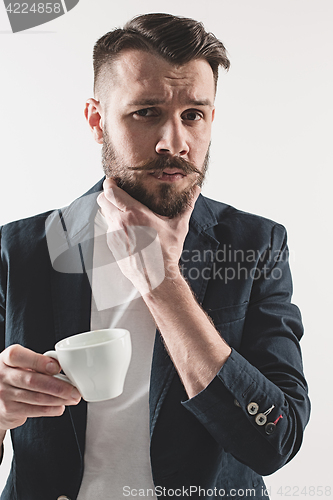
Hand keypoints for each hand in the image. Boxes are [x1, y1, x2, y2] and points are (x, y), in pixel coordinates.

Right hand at [0, 344, 80, 430]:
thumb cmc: (14, 374)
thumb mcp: (20, 363)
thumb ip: (37, 362)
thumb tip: (61, 365)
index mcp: (7, 358)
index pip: (19, 356)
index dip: (39, 362)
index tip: (57, 367)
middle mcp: (2, 376)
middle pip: (32, 380)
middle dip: (57, 386)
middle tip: (74, 389)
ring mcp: (4, 394)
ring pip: (36, 397)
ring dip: (58, 399)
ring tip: (72, 398)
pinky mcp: (9, 411)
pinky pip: (34, 410)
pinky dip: (50, 409)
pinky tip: (60, 406)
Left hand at [97, 178, 199, 294]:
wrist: (156, 278)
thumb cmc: (167, 253)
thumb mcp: (178, 227)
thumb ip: (186, 205)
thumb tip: (196, 190)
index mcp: (134, 213)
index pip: (111, 191)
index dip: (110, 182)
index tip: (116, 181)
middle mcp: (120, 222)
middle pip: (102, 199)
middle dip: (108, 194)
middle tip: (118, 193)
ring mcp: (114, 234)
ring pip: (105, 213)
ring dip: (111, 209)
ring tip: (125, 211)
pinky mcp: (112, 245)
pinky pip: (109, 228)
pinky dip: (115, 225)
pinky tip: (129, 229)